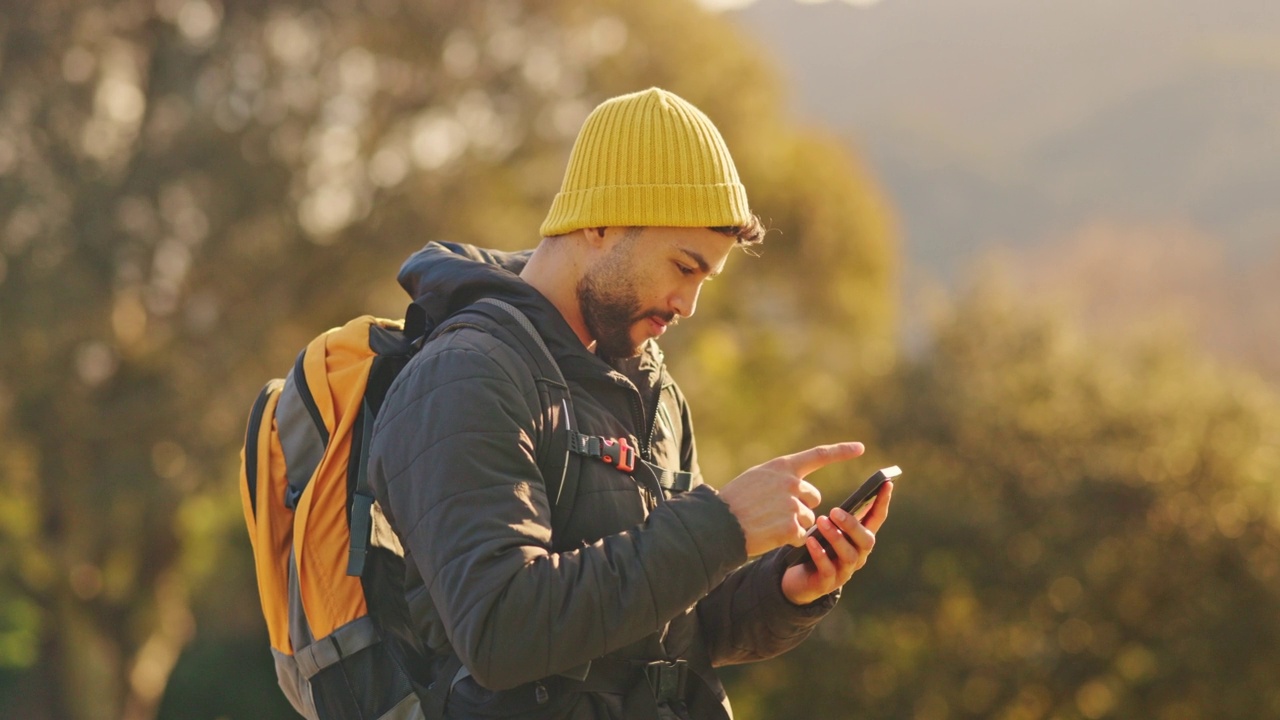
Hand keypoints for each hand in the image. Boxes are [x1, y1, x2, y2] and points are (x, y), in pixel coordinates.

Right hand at [717, 442, 863, 557]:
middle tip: (777, 512)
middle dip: (802, 506)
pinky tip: (771, 535)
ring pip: (808, 518)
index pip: (818, 455)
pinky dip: (789, 539)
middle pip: (814, 497)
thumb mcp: (756, 478)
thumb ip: (780, 479)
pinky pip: (802, 535)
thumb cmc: (734, 501)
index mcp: (783, 467)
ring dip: (794, 524)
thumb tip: (802, 490)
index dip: (841, 451)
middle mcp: (791, 483)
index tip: (860, 448)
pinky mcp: (791, 527)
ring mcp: (792, 505)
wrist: (718, 523)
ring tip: (769, 524)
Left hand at [780, 481, 892, 605]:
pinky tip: (810, 541)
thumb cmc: (816, 547)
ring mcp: (844, 571)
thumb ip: (835, 518)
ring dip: (836, 537)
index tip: (887, 483)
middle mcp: (858, 555)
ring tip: (821, 522)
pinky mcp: (827, 583)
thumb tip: (838, 504)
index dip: (883, 502)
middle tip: (835, 511)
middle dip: (853, 525)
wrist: (798, 580)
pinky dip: (820, 554)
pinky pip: (827, 568)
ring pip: (849, 555)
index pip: (877, 519)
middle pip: (866, 540)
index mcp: (860, 539)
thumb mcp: (826, 530)